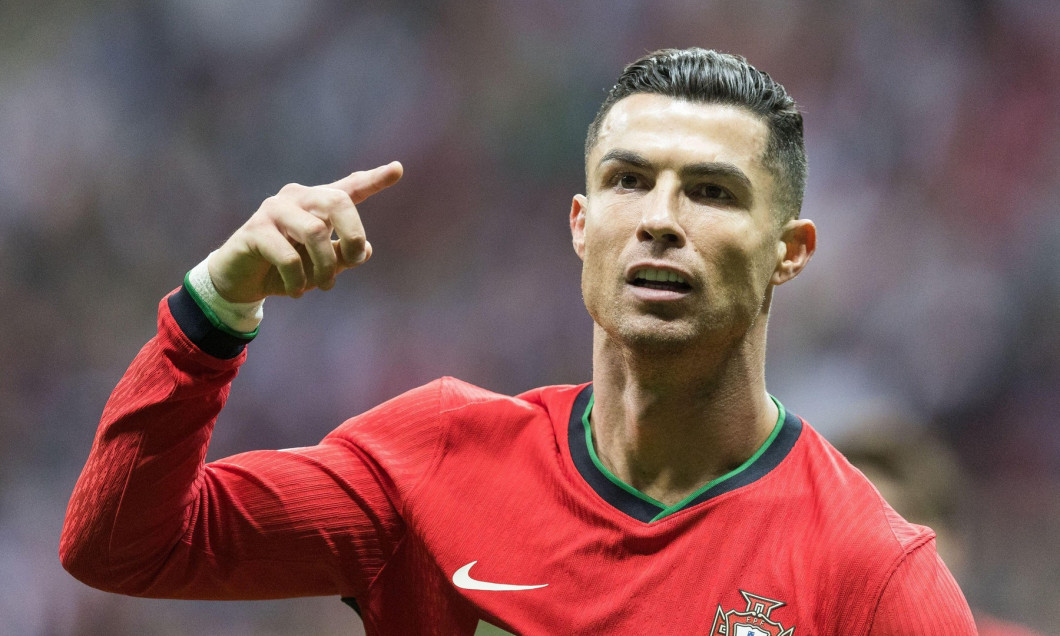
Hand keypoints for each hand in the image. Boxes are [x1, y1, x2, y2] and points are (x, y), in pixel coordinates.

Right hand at [208, 162, 402, 301]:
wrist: (240, 281)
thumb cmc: (285, 268)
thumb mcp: (321, 266)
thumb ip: (343, 256)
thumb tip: (364, 250)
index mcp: (316, 203)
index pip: (349, 187)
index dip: (374, 180)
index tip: (398, 169)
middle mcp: (296, 198)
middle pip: (338, 202)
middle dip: (352, 235)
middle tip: (352, 262)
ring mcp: (273, 211)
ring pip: (315, 232)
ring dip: (325, 266)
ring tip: (323, 286)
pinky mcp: (255, 231)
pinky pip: (289, 257)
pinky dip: (298, 280)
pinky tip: (296, 291)